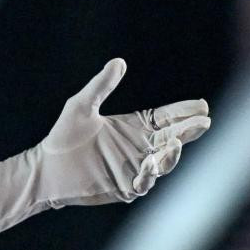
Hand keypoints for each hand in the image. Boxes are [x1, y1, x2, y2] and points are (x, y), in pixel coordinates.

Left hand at [32, 58, 209, 205]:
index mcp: (134, 127)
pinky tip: (150, 164)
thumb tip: (119, 62)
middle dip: (188, 131)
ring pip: (162, 163)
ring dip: (171, 155)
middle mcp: (139, 148)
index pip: (166, 118)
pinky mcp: (124, 187)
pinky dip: (148, 175)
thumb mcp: (82, 105)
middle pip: (171, 138)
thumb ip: (101, 86)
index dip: (184, 113)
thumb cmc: (63, 135)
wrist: (46, 168)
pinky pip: (142, 183)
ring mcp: (134, 169)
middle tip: (203, 122)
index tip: (202, 106)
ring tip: (174, 144)